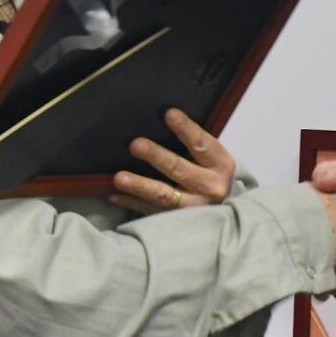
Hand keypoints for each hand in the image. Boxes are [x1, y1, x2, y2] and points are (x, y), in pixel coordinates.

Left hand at [109, 108, 235, 213]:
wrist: (221, 212)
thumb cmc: (210, 175)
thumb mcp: (212, 160)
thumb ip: (194, 145)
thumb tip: (163, 119)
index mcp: (221, 165)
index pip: (201, 144)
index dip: (185, 129)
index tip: (169, 114)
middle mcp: (211, 187)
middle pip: (180, 169)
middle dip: (156, 156)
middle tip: (135, 145)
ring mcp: (193, 208)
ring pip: (163, 195)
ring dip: (140, 185)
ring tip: (119, 178)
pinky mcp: (177, 222)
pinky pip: (150, 211)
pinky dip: (131, 202)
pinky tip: (115, 195)